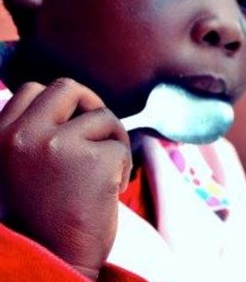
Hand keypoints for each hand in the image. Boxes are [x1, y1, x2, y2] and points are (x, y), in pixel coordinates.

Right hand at [0, 79, 131, 279]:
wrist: (53, 260)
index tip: (72, 128)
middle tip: (99, 137)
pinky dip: (123, 168)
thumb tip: (75, 99)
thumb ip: (33, 134)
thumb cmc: (41, 218)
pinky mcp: (94, 159)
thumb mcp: (19, 168)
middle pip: (68, 88)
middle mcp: (23, 135)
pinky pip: (122, 147)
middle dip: (90, 107)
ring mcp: (58, 145)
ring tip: (103, 175)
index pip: (32, 90)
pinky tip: (108, 192)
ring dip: (112, 142)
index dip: (61, 106)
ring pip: (103, 116)